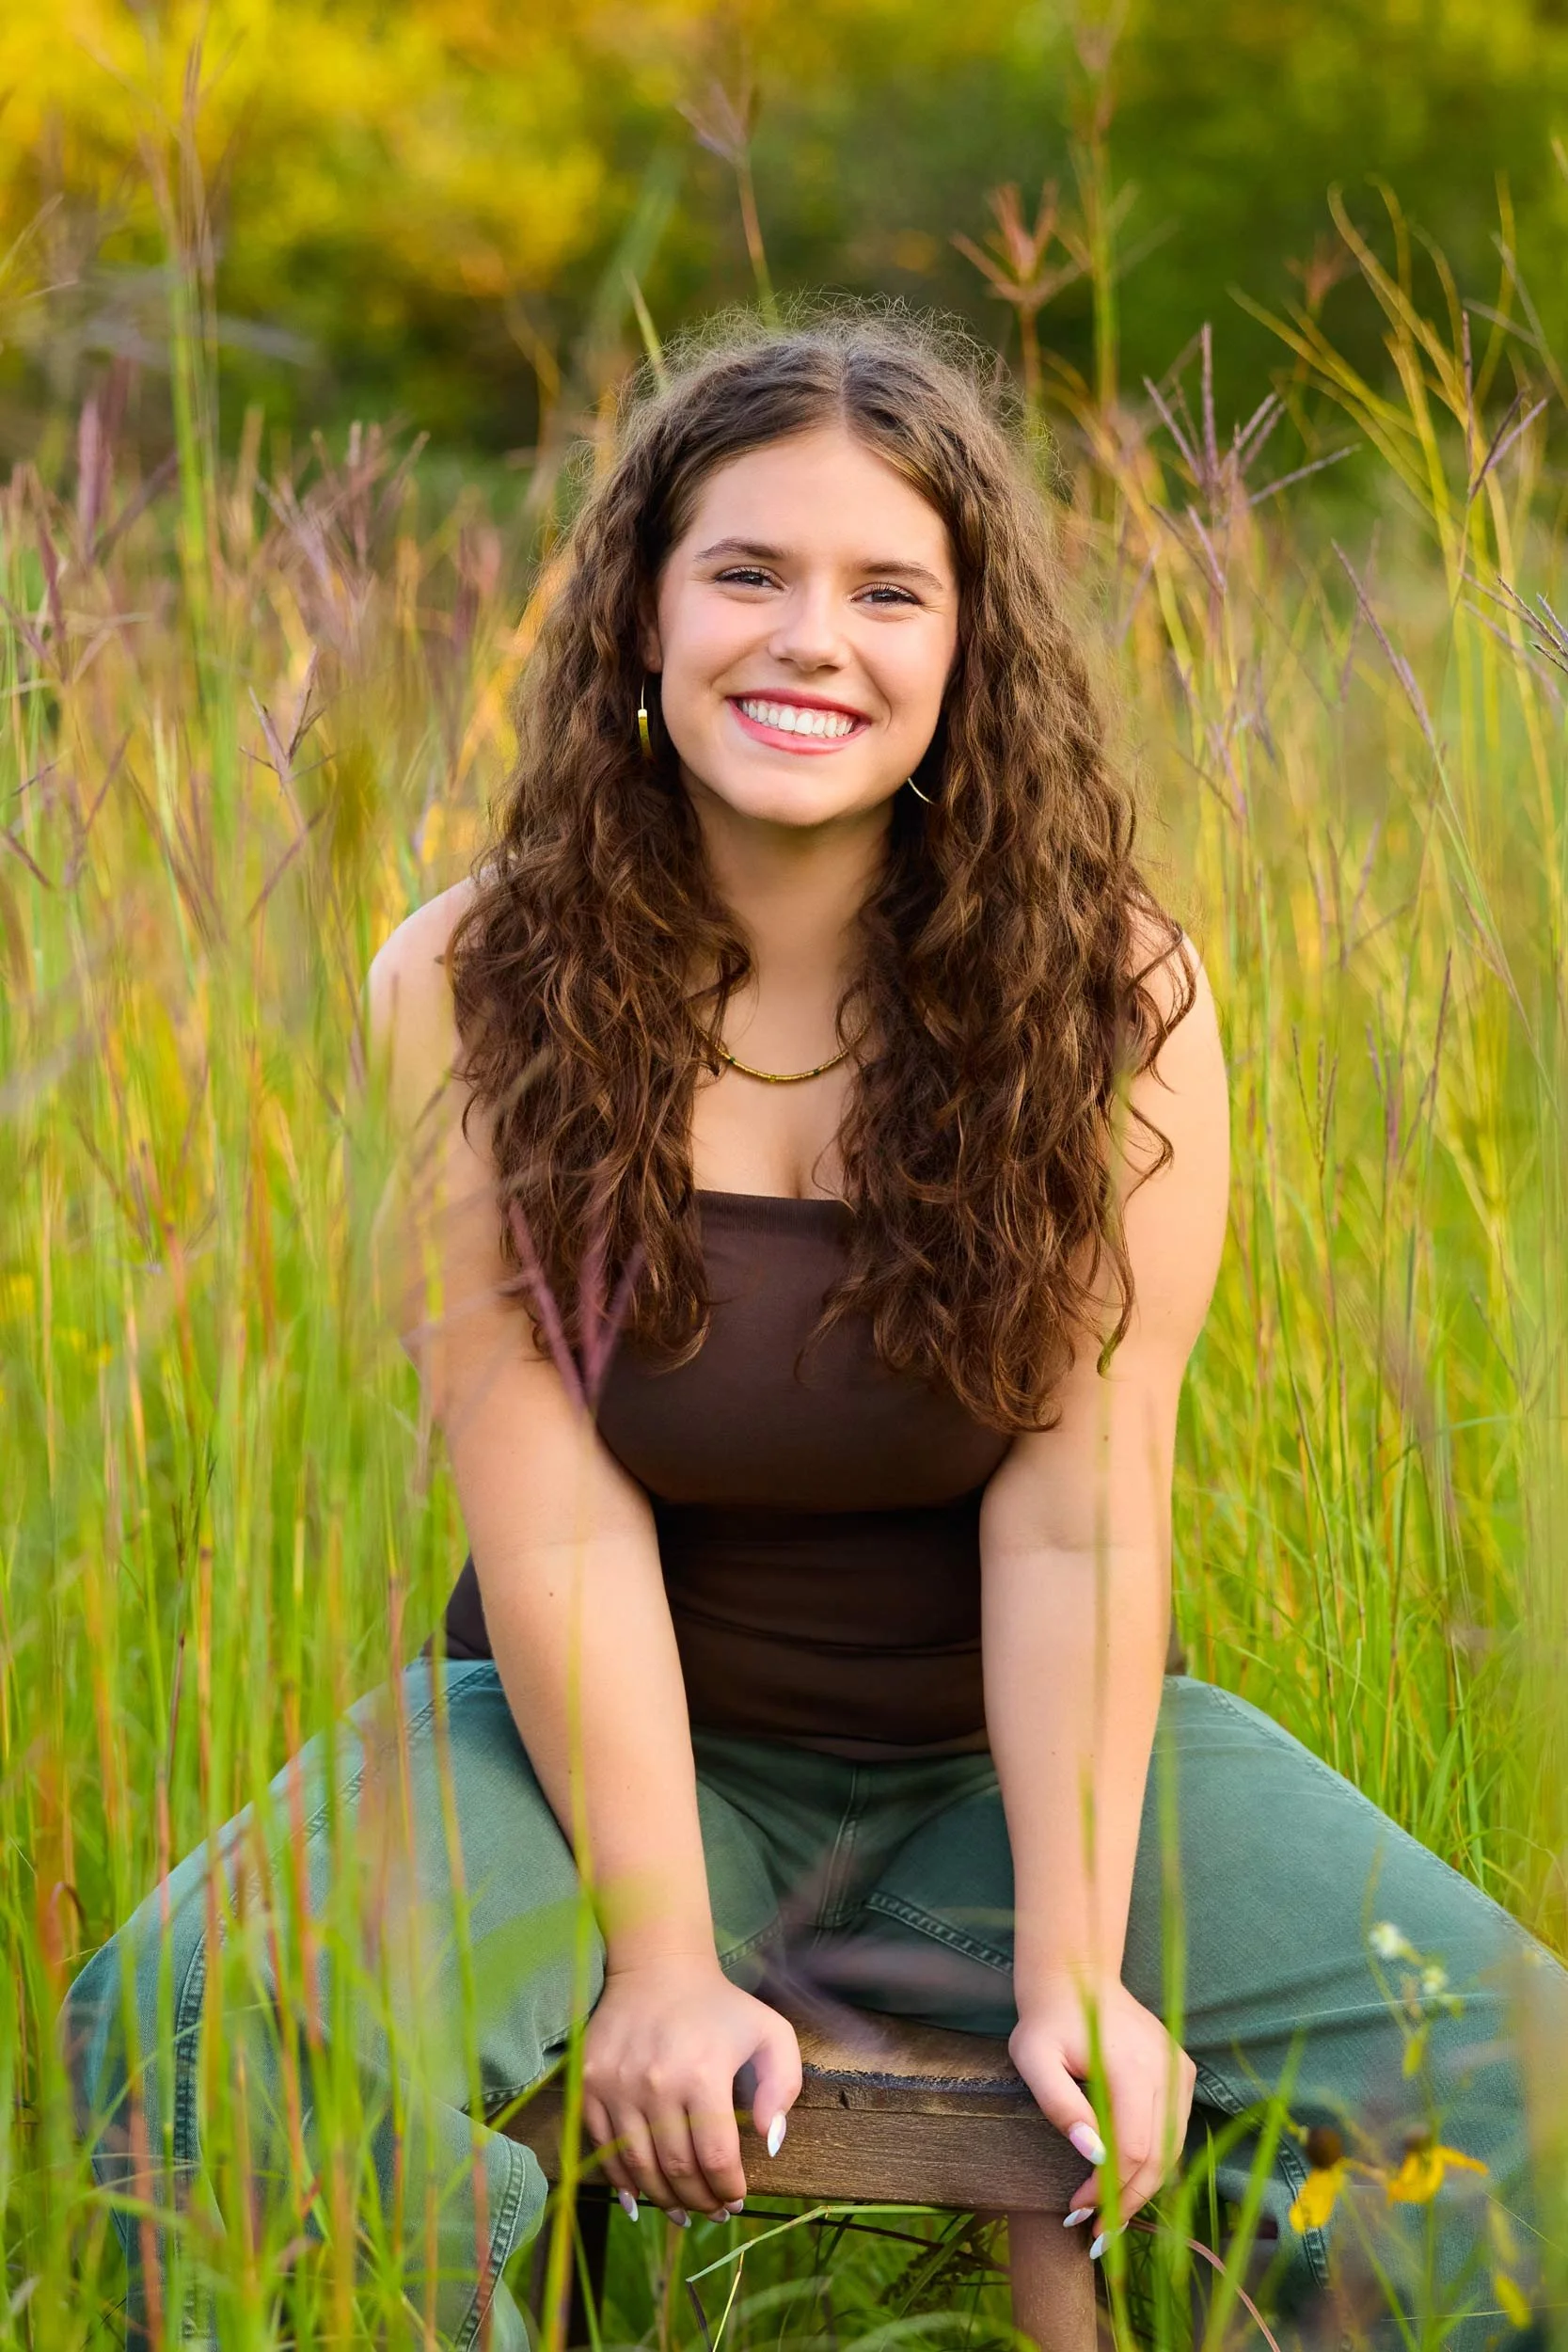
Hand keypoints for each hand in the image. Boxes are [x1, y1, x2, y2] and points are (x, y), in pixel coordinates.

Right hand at [582, 1957, 801, 2221]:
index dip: (728, 2190)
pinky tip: (641, 2199)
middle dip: (699, 2201)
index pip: (716, 2157)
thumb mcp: (771, 2033)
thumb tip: (770, 2142)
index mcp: (703, 2073)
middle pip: (677, 2169)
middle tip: (712, 2212)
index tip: (737, 2201)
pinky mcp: (589, 2085)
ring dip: (664, 2200)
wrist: (657, 1966)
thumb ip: (782, 2087)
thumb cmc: (719, 2005)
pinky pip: (603, 2150)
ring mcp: (616, 2086)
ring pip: (639, 2167)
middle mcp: (656, 2084)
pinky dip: (622, 2182)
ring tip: (683, 2212)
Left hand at [1009, 1976, 1195, 2249]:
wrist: (1076, 1975)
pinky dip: (1155, 2161)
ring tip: (1110, 2214)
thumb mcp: (1033, 2057)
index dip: (1109, 2189)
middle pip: (1159, 2157)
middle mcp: (1166, 2069)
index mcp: (1131, 2065)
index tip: (1077, 2209)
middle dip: (1128, 2201)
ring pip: (1173, 2149)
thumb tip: (1091, 2153)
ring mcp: (1179, 2069)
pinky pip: (1175, 2130)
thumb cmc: (1048, 2020)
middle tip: (1096, 2233)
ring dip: (1143, 2187)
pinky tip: (1128, 2179)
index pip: (1132, 2147)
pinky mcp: (1182, 2072)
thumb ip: (1059, 2104)